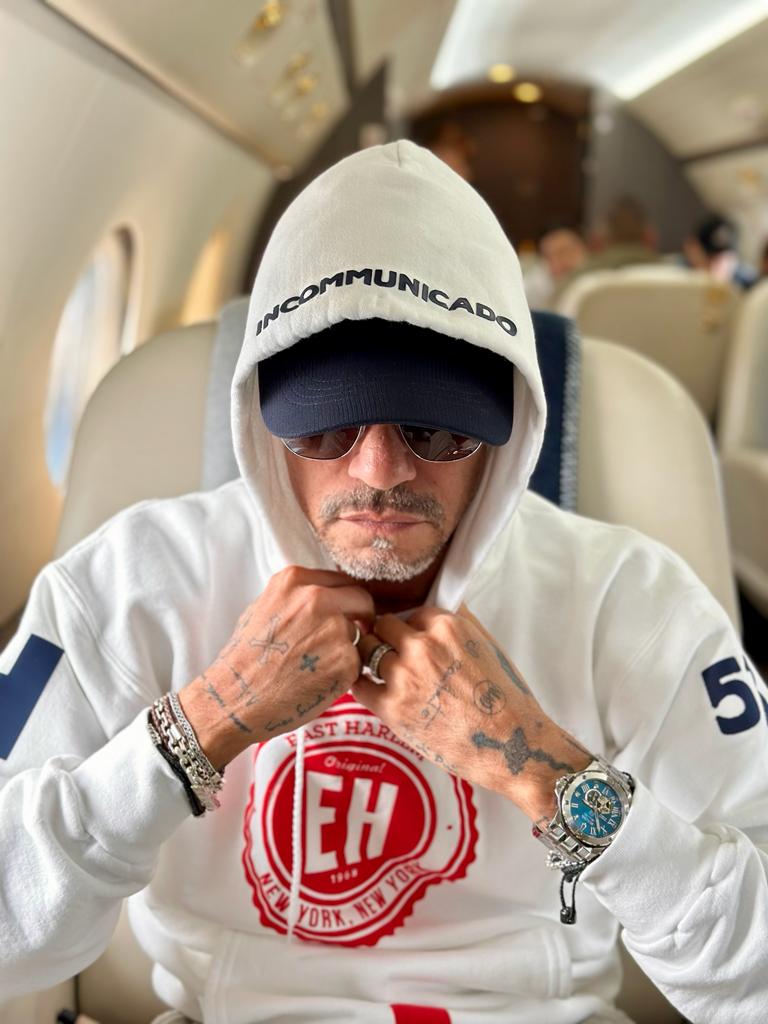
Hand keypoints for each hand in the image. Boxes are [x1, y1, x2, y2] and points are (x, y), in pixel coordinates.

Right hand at [179, 566, 373, 767]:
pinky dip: (346, 672)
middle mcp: (317, 599)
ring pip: (361, 633)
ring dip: (351, 648)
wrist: (235, 698)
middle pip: (362, 600)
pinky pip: (358, 662)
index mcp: (296, 581)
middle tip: (349, 638)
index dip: (347, 600)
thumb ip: (297, 596)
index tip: (346, 614)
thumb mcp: (263, 607)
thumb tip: (327, 595)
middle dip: (360, 618)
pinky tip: (320, 680)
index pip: (343, 581)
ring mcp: (334, 629)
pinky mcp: (346, 661)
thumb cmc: (246, 657)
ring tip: (320, 665)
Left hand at [353, 604, 591, 822]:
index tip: (412, 641)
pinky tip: (373, 690)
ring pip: (367, 651)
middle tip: (395, 656)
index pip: (411, 612)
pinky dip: (363, 686)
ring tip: (386, 674)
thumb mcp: (487, 645)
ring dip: (373, 661)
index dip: (411, 628)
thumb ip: (458, 622)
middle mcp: (421, 646)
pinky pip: (359, 686)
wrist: (511, 746)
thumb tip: (439, 599)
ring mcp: (404, 676)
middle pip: (383, 626)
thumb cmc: (505, 698)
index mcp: (446, 626)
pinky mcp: (391, 708)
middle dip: (387, 638)